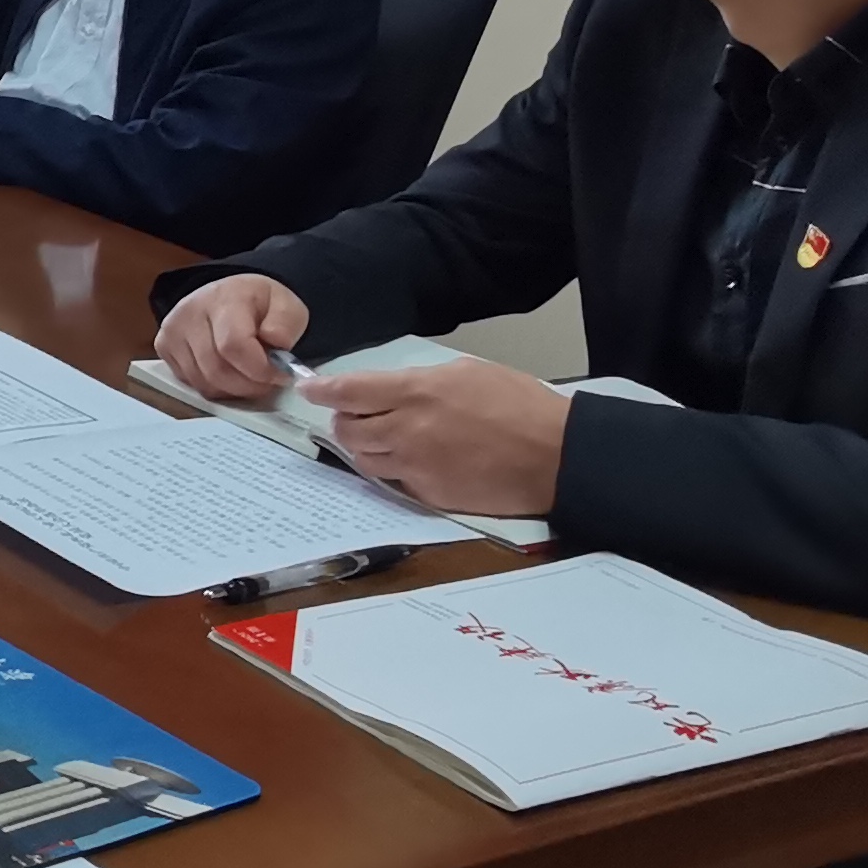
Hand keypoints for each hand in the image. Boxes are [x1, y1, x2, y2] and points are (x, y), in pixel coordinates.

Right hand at [158, 273, 310, 401]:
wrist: (230, 296)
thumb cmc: (258, 305)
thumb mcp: (287, 306)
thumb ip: (286, 324)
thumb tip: (276, 342)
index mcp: (224, 298)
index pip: (233, 345)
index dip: (258, 369)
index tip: (278, 375)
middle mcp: (190, 311)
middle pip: (217, 370)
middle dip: (247, 385)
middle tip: (266, 382)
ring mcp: (172, 330)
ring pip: (203, 382)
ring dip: (231, 389)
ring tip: (248, 376)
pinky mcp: (163, 346)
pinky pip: (191, 384)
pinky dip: (214, 387)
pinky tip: (227, 372)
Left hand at [304, 356, 569, 518]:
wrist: (555, 456)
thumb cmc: (520, 406)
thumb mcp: (470, 372)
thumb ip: (424, 381)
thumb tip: (396, 388)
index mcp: (418, 391)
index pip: (350, 391)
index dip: (324, 390)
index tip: (312, 389)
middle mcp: (408, 429)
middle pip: (348, 429)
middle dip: (345, 420)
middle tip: (356, 415)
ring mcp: (416, 466)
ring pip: (363, 459)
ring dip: (364, 447)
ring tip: (384, 439)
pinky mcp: (428, 494)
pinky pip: (393, 482)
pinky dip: (393, 470)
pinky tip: (412, 461)